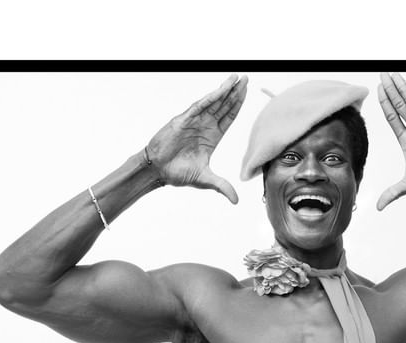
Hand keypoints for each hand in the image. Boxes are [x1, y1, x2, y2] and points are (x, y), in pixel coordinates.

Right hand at [145, 74, 247, 203]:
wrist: (158, 170)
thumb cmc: (178, 173)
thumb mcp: (206, 180)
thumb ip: (222, 186)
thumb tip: (236, 201)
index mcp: (212, 137)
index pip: (228, 117)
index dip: (238, 105)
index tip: (247, 93)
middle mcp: (205, 126)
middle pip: (224, 106)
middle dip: (235, 92)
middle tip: (246, 79)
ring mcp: (195, 121)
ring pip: (214, 102)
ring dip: (226, 90)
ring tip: (237, 78)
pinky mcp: (184, 119)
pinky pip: (201, 105)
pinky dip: (212, 97)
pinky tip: (222, 89)